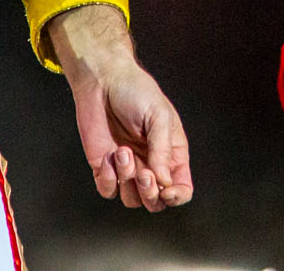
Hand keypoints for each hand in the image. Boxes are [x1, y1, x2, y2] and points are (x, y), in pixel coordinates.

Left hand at [48, 5, 192, 211]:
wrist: (102, 80)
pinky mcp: (104, 167)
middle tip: (144, 172)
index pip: (181, 188)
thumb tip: (163, 181)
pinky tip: (108, 157)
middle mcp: (151, 164)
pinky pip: (108, 190)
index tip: (167, 189)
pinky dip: (108, 179)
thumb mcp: (158, 116)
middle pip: (156, 201)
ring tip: (122, 151)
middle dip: (150, 193)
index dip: (177, 196)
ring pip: (132, 199)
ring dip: (127, 180)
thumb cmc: (136, 91)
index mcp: (171, 153)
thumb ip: (162, 149)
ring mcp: (127, 168)